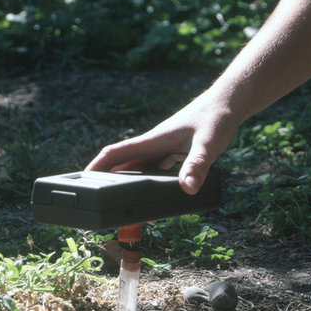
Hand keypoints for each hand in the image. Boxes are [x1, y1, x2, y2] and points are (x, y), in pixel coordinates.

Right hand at [86, 93, 238, 194]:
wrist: (229, 102)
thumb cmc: (217, 118)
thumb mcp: (208, 145)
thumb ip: (197, 166)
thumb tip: (187, 189)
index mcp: (153, 141)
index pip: (115, 153)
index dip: (96, 167)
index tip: (80, 182)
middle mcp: (153, 144)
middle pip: (122, 164)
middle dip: (108, 183)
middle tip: (99, 205)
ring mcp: (162, 148)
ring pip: (137, 168)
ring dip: (128, 185)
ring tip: (124, 208)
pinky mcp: (173, 152)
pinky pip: (153, 169)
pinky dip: (147, 183)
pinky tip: (152, 196)